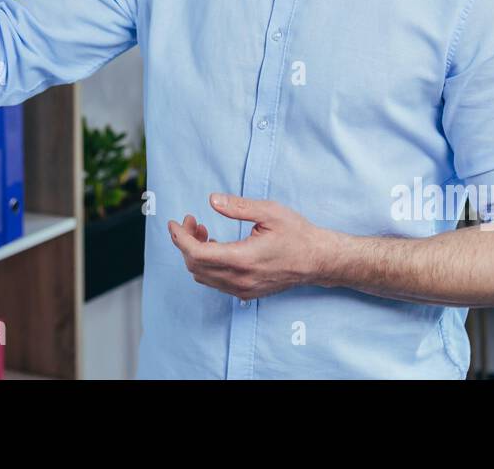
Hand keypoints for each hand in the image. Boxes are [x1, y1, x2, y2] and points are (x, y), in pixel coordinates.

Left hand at [167, 194, 333, 299]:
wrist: (318, 260)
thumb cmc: (297, 234)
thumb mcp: (270, 212)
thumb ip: (238, 206)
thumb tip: (212, 200)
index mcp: (242, 259)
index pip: (196, 254)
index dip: (179, 238)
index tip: (175, 222)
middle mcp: (239, 279)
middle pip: (194, 266)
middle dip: (185, 242)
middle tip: (191, 221)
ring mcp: (242, 289)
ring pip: (202, 276)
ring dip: (195, 254)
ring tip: (204, 231)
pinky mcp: (247, 292)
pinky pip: (215, 282)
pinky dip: (207, 265)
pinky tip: (216, 246)